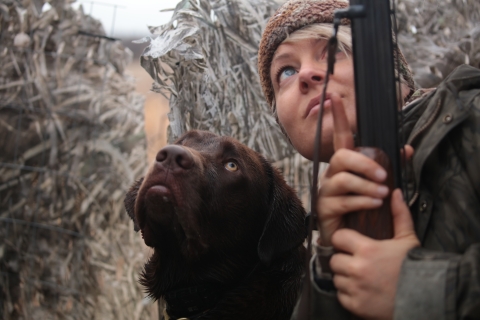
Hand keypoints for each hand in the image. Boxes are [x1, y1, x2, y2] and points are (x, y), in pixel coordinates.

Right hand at [316, 94, 412, 245]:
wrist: (350, 237)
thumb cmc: (363, 208)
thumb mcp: (378, 185)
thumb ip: (391, 166)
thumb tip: (407, 148)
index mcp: (345, 166)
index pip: (340, 138)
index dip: (338, 119)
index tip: (334, 98)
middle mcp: (332, 176)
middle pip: (341, 157)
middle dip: (364, 164)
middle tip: (384, 175)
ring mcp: (326, 192)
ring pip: (343, 180)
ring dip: (367, 186)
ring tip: (382, 194)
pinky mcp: (325, 209)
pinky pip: (344, 201)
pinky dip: (363, 201)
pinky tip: (375, 204)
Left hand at [330, 189, 419, 319]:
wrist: (427, 297)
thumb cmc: (416, 267)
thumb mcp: (408, 239)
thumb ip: (399, 215)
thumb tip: (395, 193)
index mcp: (367, 250)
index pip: (338, 238)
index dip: (344, 241)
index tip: (351, 244)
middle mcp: (358, 269)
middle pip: (335, 260)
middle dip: (343, 260)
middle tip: (357, 263)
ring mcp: (355, 289)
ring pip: (337, 279)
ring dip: (346, 278)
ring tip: (361, 277)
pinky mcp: (356, 306)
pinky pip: (341, 296)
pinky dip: (349, 295)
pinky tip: (363, 291)